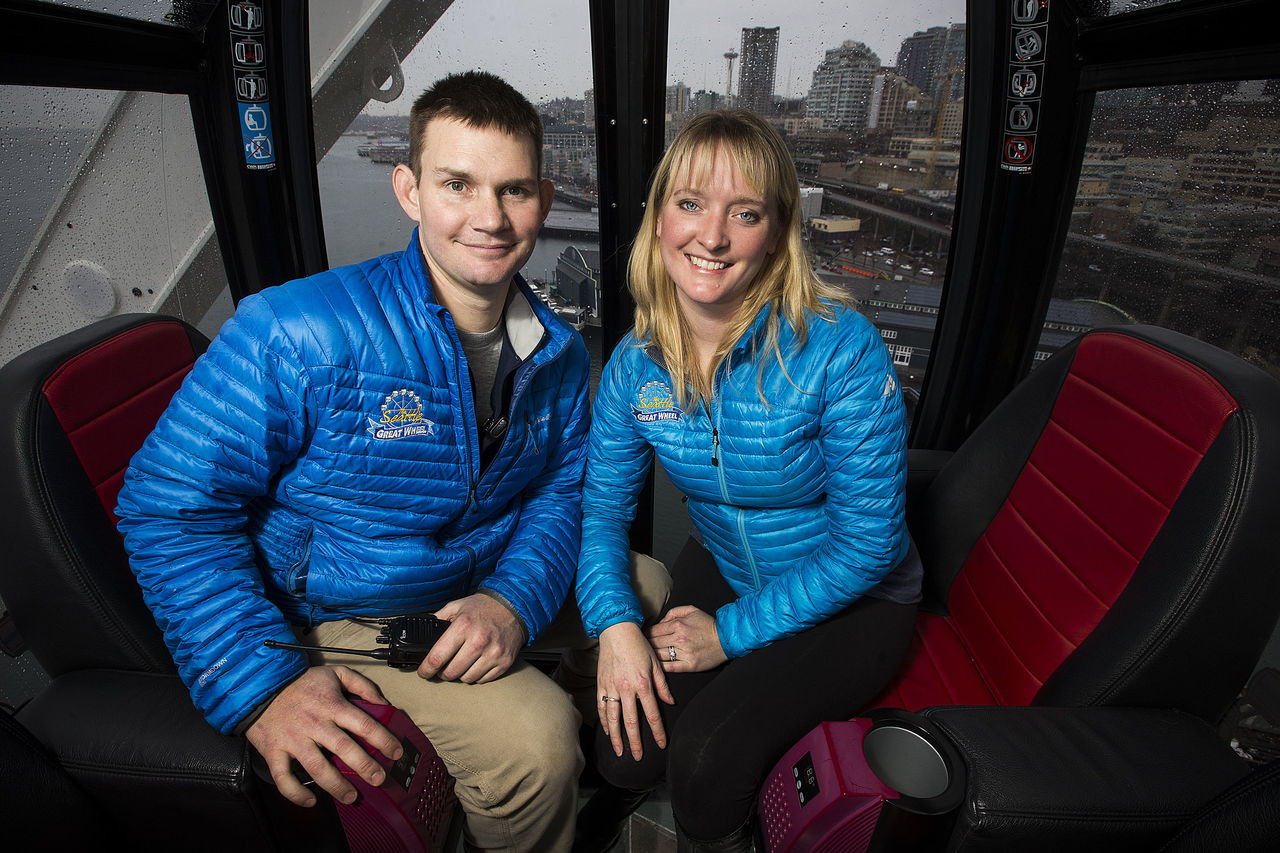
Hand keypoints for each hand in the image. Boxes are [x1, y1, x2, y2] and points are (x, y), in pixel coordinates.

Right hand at [245, 665, 400, 807]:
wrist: (260, 686)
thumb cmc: (301, 683)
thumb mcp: (335, 673)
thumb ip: (361, 685)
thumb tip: (383, 703)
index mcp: (331, 704)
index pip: (363, 724)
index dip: (383, 739)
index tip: (395, 753)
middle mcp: (314, 723)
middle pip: (344, 748)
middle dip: (364, 766)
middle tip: (379, 779)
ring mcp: (293, 739)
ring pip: (317, 766)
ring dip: (335, 785)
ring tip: (351, 796)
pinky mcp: (274, 751)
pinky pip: (283, 777)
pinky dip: (296, 792)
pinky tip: (311, 800)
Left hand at [417, 593, 522, 682]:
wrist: (514, 606)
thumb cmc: (483, 607)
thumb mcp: (457, 606)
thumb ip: (438, 619)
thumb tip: (422, 632)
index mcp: (463, 627)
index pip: (437, 657)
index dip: (426, 669)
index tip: (424, 672)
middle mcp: (479, 641)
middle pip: (451, 672)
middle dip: (443, 673)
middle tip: (443, 667)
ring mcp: (493, 654)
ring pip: (467, 678)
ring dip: (460, 675)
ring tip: (461, 664)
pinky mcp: (504, 662)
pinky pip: (482, 680)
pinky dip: (476, 675)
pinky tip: (475, 664)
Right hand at [597, 622, 674, 759]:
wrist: (617, 630)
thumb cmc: (638, 644)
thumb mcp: (656, 663)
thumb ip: (662, 685)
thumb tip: (670, 702)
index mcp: (643, 684)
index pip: (652, 714)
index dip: (657, 731)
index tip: (661, 744)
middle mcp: (626, 688)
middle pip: (631, 722)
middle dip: (635, 742)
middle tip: (638, 756)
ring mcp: (611, 688)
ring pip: (613, 719)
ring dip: (617, 737)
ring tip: (620, 751)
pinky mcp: (601, 684)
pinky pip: (601, 707)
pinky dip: (604, 721)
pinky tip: (608, 732)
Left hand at [647, 606, 727, 672]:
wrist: (726, 638)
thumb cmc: (708, 624)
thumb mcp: (691, 610)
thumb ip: (673, 612)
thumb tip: (660, 621)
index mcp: (678, 624)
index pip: (654, 631)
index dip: (646, 634)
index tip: (642, 638)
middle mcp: (679, 638)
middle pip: (654, 643)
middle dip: (646, 645)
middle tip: (640, 648)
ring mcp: (684, 652)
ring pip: (659, 655)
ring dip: (651, 656)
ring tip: (646, 657)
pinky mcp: (689, 665)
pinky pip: (669, 667)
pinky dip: (660, 667)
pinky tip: (656, 666)